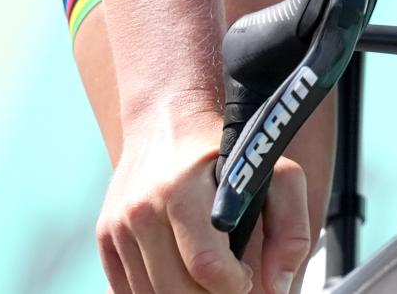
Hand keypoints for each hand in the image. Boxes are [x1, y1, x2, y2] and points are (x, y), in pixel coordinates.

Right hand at [99, 99, 309, 293]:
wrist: (166, 119)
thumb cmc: (226, 150)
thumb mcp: (275, 174)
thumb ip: (291, 230)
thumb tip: (276, 287)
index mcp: (183, 191)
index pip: (207, 267)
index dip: (233, 284)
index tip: (244, 274)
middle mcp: (142, 210)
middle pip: (178, 290)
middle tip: (227, 280)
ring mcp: (118, 226)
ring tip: (206, 276)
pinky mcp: (105, 238)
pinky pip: (129, 291)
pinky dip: (157, 292)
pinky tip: (180, 273)